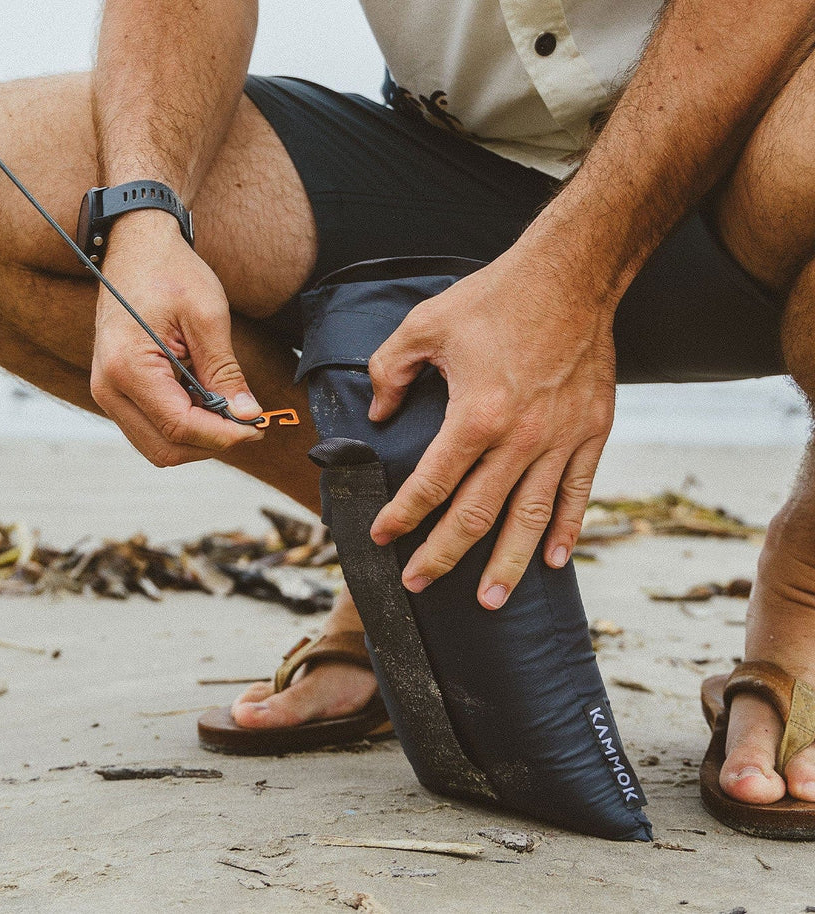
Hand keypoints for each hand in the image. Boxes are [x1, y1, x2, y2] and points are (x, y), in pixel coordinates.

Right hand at [90, 211, 263, 465]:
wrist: (136, 249)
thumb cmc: (169, 272)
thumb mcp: (207, 316)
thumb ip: (226, 372)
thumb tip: (247, 415)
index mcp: (127, 368)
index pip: (179, 426)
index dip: (223, 435)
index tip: (257, 427)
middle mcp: (108, 388)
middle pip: (165, 449)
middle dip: (211, 443)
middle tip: (248, 422)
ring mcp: (107, 392)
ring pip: (157, 446)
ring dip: (197, 438)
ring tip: (227, 408)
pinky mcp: (116, 392)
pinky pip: (150, 429)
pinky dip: (182, 426)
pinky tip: (205, 400)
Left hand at [366, 252, 617, 608]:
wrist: (572, 273)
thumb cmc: (494, 297)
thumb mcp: (423, 325)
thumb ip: (389, 371)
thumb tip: (376, 415)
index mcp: (476, 415)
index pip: (431, 483)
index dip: (403, 515)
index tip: (381, 537)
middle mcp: (521, 438)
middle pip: (476, 514)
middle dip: (443, 555)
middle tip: (418, 583)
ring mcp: (561, 439)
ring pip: (531, 518)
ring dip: (507, 564)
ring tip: (488, 600)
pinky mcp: (593, 432)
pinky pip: (579, 493)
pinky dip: (567, 530)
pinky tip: (555, 562)